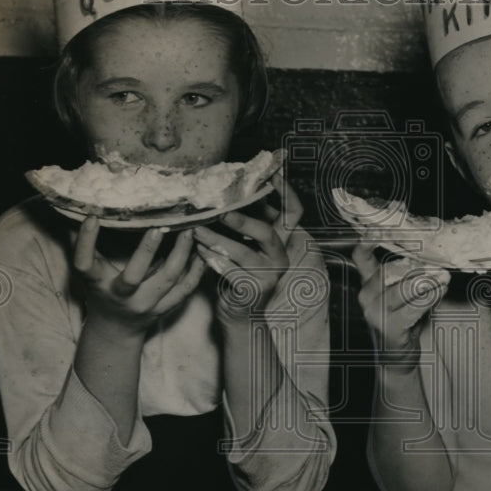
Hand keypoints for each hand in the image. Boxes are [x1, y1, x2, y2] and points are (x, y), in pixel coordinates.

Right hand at [73, 217, 205, 335]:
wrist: (116, 329)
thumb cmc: (100, 291)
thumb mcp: (88, 271)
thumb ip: (84, 243)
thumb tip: (75, 207)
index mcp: (97, 283)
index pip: (85, 264)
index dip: (86, 241)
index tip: (92, 217)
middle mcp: (121, 296)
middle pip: (133, 277)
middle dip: (146, 251)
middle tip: (159, 226)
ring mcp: (145, 304)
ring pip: (168, 280)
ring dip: (181, 254)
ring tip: (189, 230)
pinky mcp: (165, 308)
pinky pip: (185, 289)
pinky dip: (196, 270)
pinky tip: (202, 252)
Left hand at [191, 172, 299, 321]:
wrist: (241, 316)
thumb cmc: (240, 273)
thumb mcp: (249, 246)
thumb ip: (249, 223)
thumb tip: (236, 191)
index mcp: (282, 242)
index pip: (294, 213)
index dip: (287, 193)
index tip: (272, 174)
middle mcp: (280, 258)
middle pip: (267, 232)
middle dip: (241, 219)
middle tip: (218, 211)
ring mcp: (268, 276)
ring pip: (241, 252)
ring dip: (215, 239)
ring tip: (196, 229)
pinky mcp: (252, 290)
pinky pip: (229, 270)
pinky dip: (211, 258)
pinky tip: (197, 250)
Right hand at [352, 244, 450, 372]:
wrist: (397, 356)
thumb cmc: (404, 320)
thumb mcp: (404, 292)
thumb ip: (412, 274)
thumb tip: (431, 258)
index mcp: (368, 282)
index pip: (360, 257)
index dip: (367, 241)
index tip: (379, 229)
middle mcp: (366, 295)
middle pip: (389, 270)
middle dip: (416, 267)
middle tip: (437, 266)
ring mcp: (375, 312)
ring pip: (403, 288)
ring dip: (428, 281)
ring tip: (443, 277)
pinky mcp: (388, 327)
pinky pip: (413, 307)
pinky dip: (430, 297)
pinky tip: (440, 291)